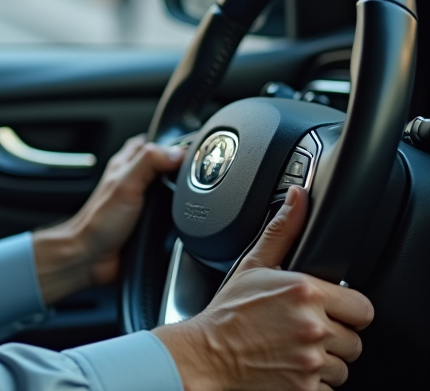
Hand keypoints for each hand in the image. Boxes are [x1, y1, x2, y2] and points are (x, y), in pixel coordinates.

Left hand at [33, 135, 182, 304]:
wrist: (91, 258)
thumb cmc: (99, 222)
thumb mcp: (126, 184)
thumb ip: (149, 162)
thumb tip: (177, 152)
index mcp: (125, 164)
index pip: (152, 142)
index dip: (172, 142)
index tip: (193, 150)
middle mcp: (132, 180)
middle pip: (163, 165)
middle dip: (180, 168)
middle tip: (196, 173)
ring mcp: (140, 202)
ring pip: (167, 189)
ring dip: (179, 192)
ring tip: (194, 194)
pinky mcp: (146, 222)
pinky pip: (168, 212)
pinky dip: (177, 214)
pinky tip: (184, 217)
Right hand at [154, 186, 373, 390]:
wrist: (204, 355)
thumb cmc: (226, 313)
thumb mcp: (253, 265)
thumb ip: (282, 230)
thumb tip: (298, 197)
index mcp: (305, 292)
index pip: (363, 308)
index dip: (346, 310)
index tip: (328, 310)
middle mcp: (313, 327)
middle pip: (354, 340)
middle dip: (333, 336)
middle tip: (302, 329)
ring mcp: (310, 361)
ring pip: (342, 366)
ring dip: (323, 361)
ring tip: (293, 348)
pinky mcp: (306, 389)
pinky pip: (328, 388)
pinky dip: (312, 382)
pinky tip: (288, 366)